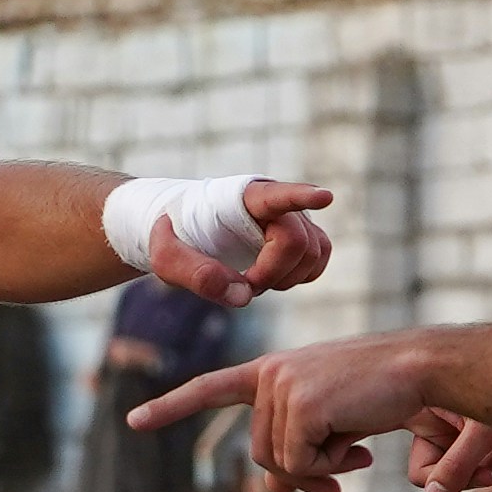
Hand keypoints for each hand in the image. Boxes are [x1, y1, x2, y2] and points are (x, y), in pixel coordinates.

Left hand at [128, 330, 491, 491]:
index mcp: (272, 371)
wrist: (422, 369)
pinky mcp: (300, 403)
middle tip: (344, 469)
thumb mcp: (333, 424)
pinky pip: (299, 462)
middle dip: (302, 472)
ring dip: (318, 470)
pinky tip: (359, 444)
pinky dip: (330, 466)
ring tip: (356, 449)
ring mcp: (281, 386)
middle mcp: (269, 374)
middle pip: (260, 453)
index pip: (211, 389)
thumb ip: (298, 450)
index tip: (133, 421)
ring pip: (277, 462)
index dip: (172, 407)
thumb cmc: (383, 393)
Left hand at [143, 180, 339, 301]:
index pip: (277, 195)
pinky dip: (298, 278)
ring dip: (285, 278)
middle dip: (272, 273)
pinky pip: (317, 262)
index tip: (325, 197)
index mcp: (243, 197)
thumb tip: (242, 296)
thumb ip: (196, 274)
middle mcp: (276, 203)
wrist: (184, 232)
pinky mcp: (302, 237)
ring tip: (250, 279)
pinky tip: (271, 280)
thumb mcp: (166, 258)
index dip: (302, 197)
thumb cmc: (175, 238)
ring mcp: (293, 219)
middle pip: (297, 242)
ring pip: (314, 255)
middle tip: (240, 283)